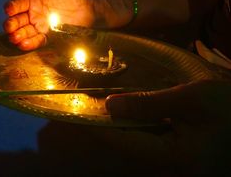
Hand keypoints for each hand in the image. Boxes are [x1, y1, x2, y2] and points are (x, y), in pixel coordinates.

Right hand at [3, 0, 95, 49]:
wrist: (91, 8)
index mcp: (33, 0)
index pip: (16, 4)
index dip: (11, 7)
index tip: (9, 10)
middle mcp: (35, 14)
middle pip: (17, 20)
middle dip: (11, 24)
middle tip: (10, 27)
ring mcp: (41, 26)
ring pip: (24, 32)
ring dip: (17, 35)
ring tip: (15, 37)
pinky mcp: (49, 36)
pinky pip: (36, 41)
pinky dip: (29, 43)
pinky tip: (24, 43)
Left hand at [103, 79, 230, 172]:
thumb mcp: (191, 100)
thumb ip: (149, 104)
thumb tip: (110, 105)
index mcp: (175, 160)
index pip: (123, 142)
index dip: (99, 126)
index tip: (79, 109)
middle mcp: (172, 171)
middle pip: (129, 148)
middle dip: (110, 125)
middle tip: (92, 103)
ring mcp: (176, 169)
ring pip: (140, 147)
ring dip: (124, 126)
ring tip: (109, 105)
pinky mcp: (180, 162)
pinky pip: (153, 146)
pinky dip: (141, 129)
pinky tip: (135, 114)